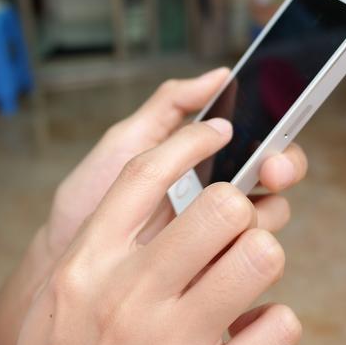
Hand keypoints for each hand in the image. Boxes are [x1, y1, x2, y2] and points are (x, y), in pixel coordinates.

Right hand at [12, 119, 301, 344]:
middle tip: (232, 229)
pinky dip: (273, 322)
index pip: (146, 174)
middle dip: (238, 208)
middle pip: (220, 205)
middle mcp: (129, 294)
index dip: (192, 141)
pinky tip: (248, 330)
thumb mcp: (62, 292)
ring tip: (242, 274)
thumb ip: (103, 242)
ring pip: (261, 253)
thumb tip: (163, 192)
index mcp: (90, 262)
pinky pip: (280, 324)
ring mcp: (171, 341)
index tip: (218, 132)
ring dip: (260, 256)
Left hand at [46, 68, 307, 256]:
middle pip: (275, 175)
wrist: (62, 260)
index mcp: (203, 160)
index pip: (257, 140)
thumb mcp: (126, 142)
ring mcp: (216, 235)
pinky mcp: (211, 271)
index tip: (275, 131)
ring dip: (266, 208)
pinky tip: (226, 243)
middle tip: (270, 170)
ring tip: (241, 209)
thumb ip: (170, 105)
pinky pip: (246, 260)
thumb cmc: (90, 199)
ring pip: (269, 216)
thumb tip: (221, 73)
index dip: (275, 133)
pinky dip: (247, 249)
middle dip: (284, 166)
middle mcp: (217, 194)